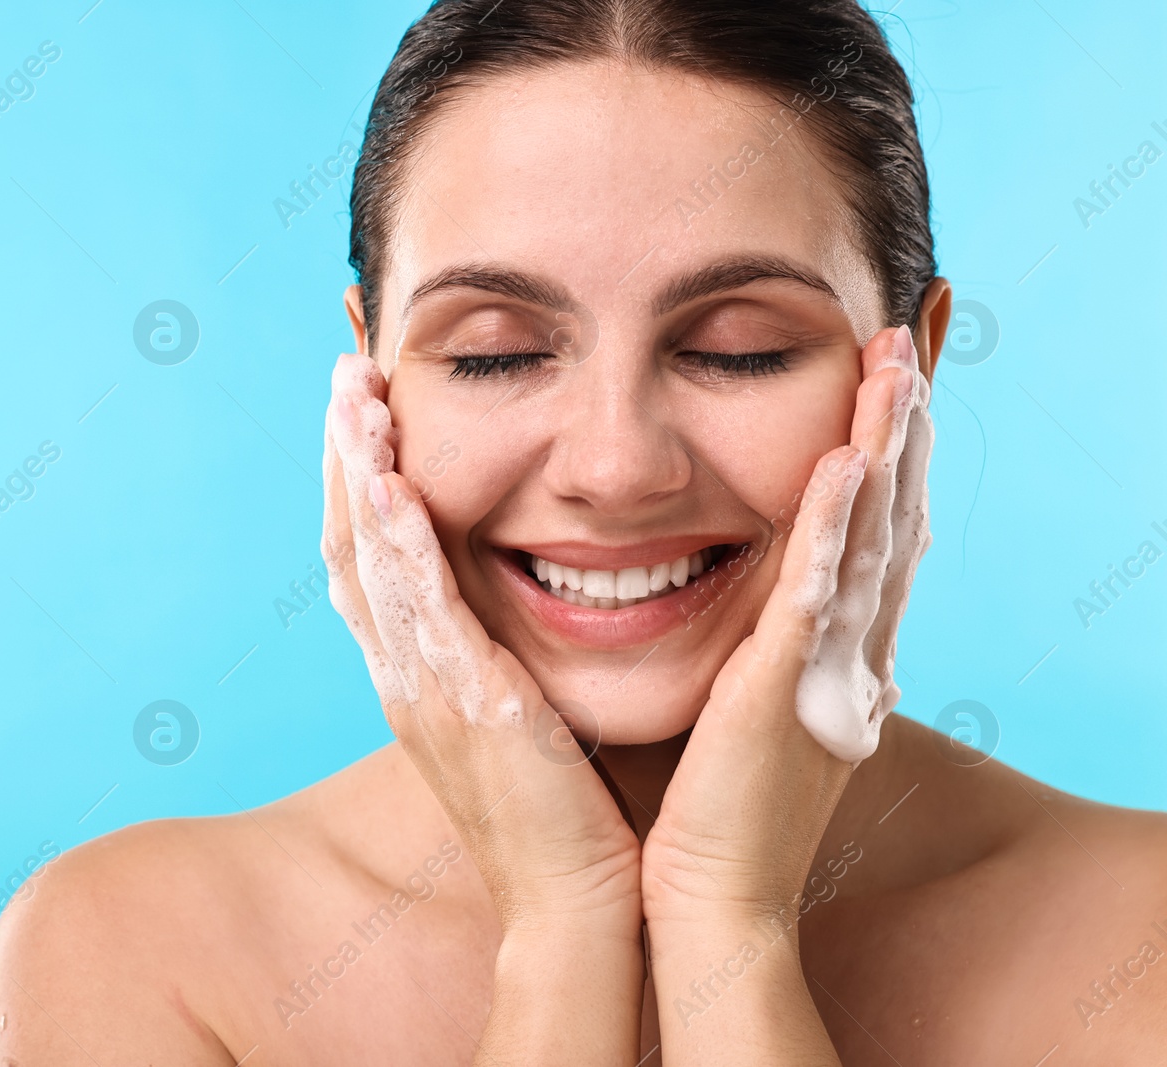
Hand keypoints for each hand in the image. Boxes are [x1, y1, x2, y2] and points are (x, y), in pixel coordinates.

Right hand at [323, 352, 643, 1062]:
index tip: (365, 407)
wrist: (576, 904)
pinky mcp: (463, 703)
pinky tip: (392, 480)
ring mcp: (423, 687)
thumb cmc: (567, 813)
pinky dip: (396, 541)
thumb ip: (507, 652)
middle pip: (350, 542)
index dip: (359, 478)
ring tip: (357, 392)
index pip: (370, 556)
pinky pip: (417, 608)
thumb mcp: (522, 715)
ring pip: (368, 560)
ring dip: (358, 471)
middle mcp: (404, 672)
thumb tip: (528, 595)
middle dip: (344, 453)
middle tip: (345, 371)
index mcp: (418, 673)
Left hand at [641, 325, 932, 1059]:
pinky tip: (845, 460)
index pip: (872, 530)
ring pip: (868, 536)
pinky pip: (818, 591)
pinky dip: (836, 525)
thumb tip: (759, 609)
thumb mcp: (751, 707)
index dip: (888, 452)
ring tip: (896, 367)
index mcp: (835, 649)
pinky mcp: (787, 688)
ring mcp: (824, 665)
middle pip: (888, 516)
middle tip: (910, 339)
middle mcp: (848, 648)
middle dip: (901, 426)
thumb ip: (763, 648)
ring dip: (883, 448)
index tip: (892, 377)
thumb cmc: (717, 807)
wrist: (711, 896)